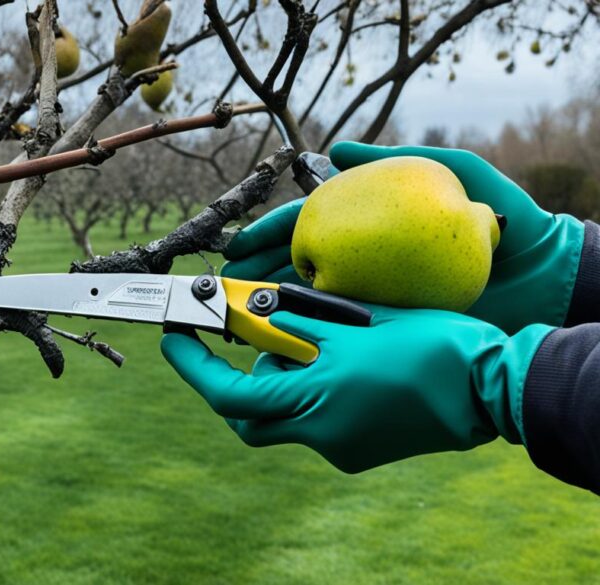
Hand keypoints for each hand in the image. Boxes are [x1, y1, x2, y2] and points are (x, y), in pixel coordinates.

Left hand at [161, 306, 551, 472]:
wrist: (492, 387)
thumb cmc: (427, 346)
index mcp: (311, 404)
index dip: (192, 366)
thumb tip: (248, 313)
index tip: (174, 337)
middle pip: (249, 415)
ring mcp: (340, 449)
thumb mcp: (352, 323)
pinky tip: (344, 361)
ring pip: (284, 415)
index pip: (227, 394)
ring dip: (284, 377)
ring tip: (319, 339)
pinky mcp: (360, 450)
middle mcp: (318, 436)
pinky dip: (313, 390)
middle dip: (236, 380)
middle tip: (251, 339)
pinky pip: (316, 421)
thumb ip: (295, 324)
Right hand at [222, 142, 584, 332]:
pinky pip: (345, 327)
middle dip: (255, 274)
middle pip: (297, 264)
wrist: (538, 270)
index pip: (305, 225)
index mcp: (370, 223)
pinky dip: (312, 331)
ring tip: (239, 314)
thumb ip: (393, 154)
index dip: (267, 234)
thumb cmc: (501, 215)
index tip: (236, 245)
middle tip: (222, 284)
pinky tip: (284, 338)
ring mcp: (376, 293)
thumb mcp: (451, 168)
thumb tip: (333, 149)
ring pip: (311, 299)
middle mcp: (367, 258)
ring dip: (272, 305)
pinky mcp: (393, 322)